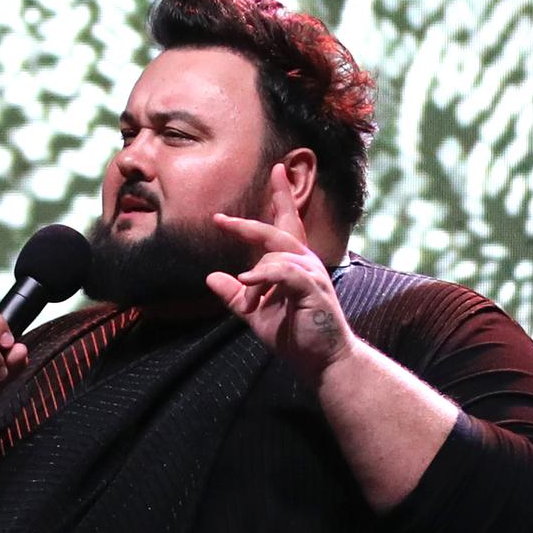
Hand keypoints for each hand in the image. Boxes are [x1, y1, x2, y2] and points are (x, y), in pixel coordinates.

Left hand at [205, 164, 353, 384]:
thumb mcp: (256, 313)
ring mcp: (312, 275)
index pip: (286, 224)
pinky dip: (264, 276)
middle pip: (278, 232)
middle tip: (221, 220)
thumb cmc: (294, 335)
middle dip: (248, 225)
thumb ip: (235, 295)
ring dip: (254, 279)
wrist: (322, 361)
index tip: (275, 171)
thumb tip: (211, 277)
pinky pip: (284, 273)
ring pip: (276, 256)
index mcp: (295, 264)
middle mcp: (307, 263)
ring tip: (250, 302)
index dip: (281, 198)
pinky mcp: (312, 291)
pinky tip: (248, 282)